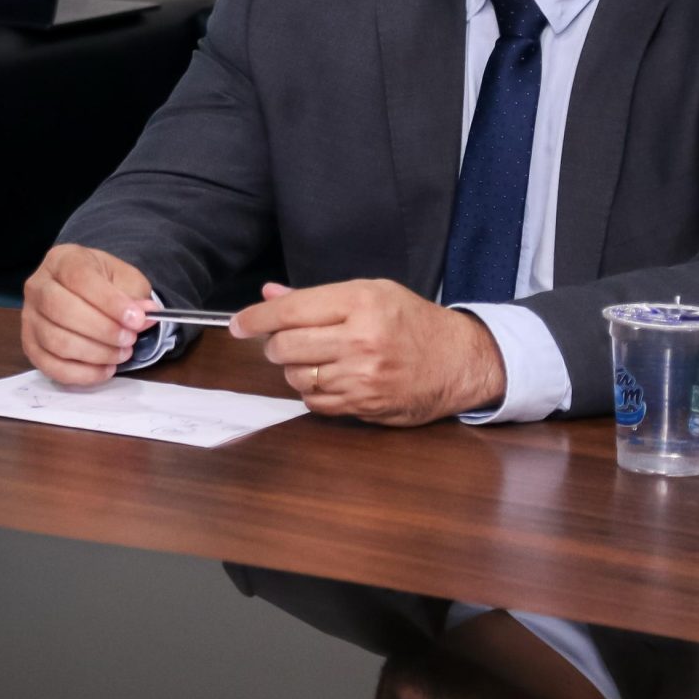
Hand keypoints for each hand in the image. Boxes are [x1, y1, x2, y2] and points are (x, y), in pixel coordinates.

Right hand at [19, 243, 157, 386]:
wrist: (86, 293)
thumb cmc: (105, 284)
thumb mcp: (126, 279)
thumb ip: (135, 295)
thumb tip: (144, 316)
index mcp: (61, 260)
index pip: (80, 279)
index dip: (110, 302)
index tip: (137, 319)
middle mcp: (38, 286)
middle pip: (62, 310)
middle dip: (103, 330)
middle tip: (130, 339)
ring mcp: (30, 317)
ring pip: (57, 341)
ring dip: (95, 353)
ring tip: (122, 353)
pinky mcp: (30, 345)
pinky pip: (52, 366)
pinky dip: (83, 374)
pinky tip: (106, 369)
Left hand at [231, 279, 506, 424]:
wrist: (460, 360)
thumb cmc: (413, 321)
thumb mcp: (372, 293)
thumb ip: (317, 297)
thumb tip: (269, 296)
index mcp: (361, 303)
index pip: (290, 312)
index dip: (255, 319)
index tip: (238, 324)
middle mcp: (361, 340)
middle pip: (286, 347)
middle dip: (274, 345)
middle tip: (282, 341)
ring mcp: (364, 377)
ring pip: (297, 377)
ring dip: (295, 369)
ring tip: (315, 358)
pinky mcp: (367, 406)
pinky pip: (315, 402)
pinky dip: (312, 391)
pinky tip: (329, 378)